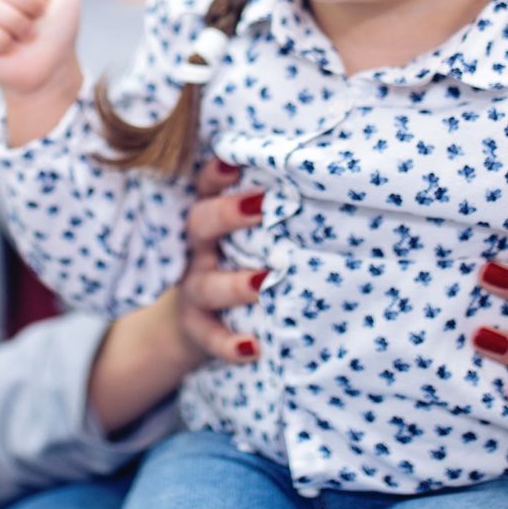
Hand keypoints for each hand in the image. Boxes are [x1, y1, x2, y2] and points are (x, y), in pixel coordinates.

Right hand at [85, 157, 264, 429]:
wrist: (191, 323)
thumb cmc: (231, 261)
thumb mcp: (236, 234)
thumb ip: (260, 210)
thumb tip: (317, 176)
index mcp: (207, 221)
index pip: (206, 188)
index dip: (215, 173)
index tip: (233, 160)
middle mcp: (196, 251)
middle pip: (201, 226)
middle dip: (227, 214)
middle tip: (262, 205)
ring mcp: (194, 290)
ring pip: (206, 285)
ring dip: (234, 284)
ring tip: (264, 282)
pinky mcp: (199, 328)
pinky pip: (211, 337)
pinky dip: (229, 344)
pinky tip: (252, 348)